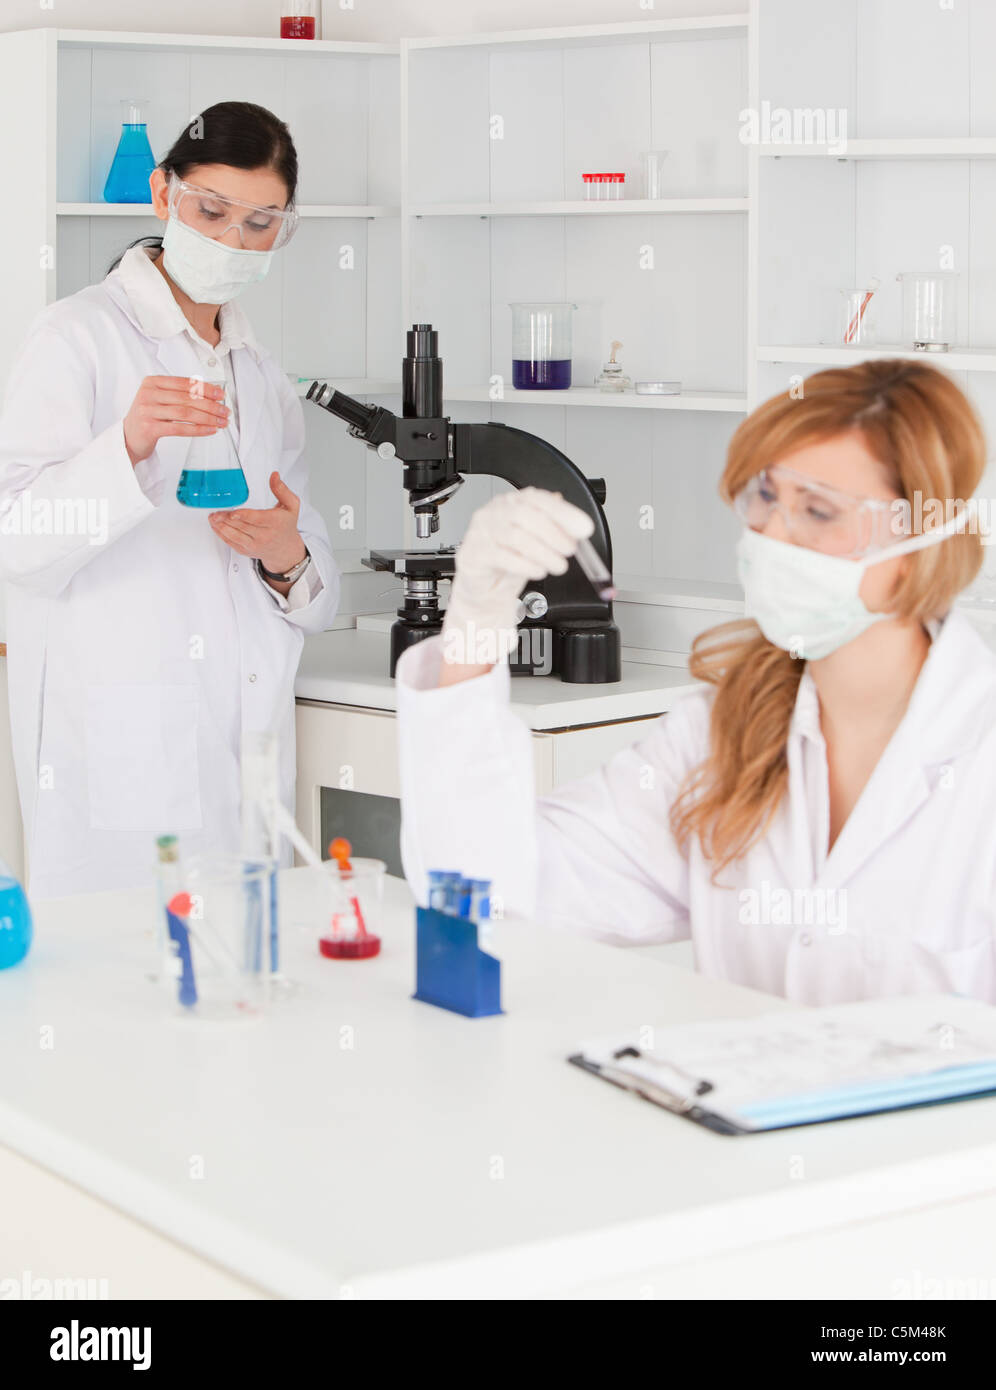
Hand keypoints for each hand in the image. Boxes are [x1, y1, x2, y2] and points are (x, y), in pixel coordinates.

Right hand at [123, 375, 229, 465]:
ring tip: (220, 422)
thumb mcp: (160, 400)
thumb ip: (180, 395)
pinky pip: (180, 428)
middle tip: (224, 411)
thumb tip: (211, 396)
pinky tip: (210, 430)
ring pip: (185, 413)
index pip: (184, 383)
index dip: (205, 388)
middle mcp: (148, 394)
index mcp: (152, 382)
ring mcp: (147, 410)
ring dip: (207, 418)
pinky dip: (198, 429)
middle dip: (210, 405)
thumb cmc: (149, 418)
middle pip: (187, 398)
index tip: (220, 394)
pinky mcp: (149, 428)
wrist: (129, 438)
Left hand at [208, 472, 306, 574]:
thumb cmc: (286, 525)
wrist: (285, 549)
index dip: (244, 516)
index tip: (233, 512)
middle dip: (227, 519)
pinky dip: (221, 534)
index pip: (257, 519)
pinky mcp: (246, 550)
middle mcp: (265, 535)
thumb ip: (282, 490)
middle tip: (216, 512)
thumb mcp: (291, 506)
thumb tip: (274, 476)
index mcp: (275, 522)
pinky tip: (216, 526)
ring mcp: (254, 544)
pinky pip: (231, 542)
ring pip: (234, 535)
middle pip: (242, 526)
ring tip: (213, 517)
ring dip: (221, 526)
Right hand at [441, 486, 593, 668]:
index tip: (584, 528)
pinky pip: (502, 557)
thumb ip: (555, 529)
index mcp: (512, 503)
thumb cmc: (510, 559)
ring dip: (543, 553)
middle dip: (554, 533)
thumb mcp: (537, 542)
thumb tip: (576, 525)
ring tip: (558, 565)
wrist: (485, 586)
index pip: (539, 499)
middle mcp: (496, 512)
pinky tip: (538, 571)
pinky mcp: (475, 553)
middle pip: (526, 515)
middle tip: (570, 549)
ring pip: (515, 536)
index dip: (564, 513)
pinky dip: (525, 565)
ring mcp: (482, 531)